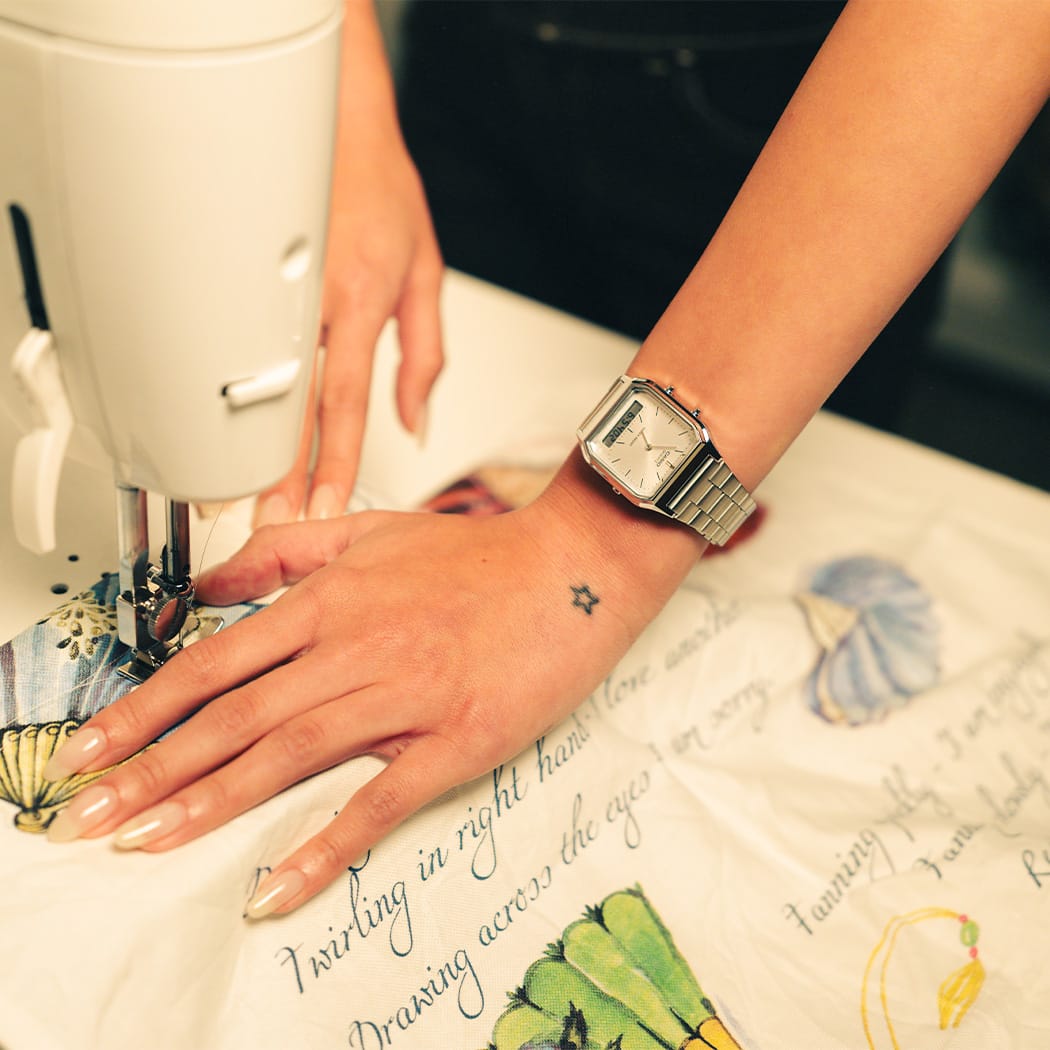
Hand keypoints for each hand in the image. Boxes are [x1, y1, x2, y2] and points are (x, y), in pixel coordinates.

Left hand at [43, 460, 700, 915]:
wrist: (573, 568)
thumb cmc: (479, 556)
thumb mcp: (374, 532)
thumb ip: (286, 550)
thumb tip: (213, 581)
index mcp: (334, 601)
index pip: (218, 661)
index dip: (146, 709)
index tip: (92, 746)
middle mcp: (357, 648)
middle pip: (238, 716)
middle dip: (154, 769)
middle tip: (88, 813)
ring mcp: (407, 696)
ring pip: (291, 755)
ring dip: (212, 804)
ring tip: (147, 842)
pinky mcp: (456, 739)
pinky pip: (379, 800)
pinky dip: (326, 846)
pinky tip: (278, 886)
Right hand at [253, 0, 443, 527]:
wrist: (335, 120)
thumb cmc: (383, 191)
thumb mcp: (427, 274)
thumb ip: (426, 356)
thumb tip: (417, 420)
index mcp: (364, 303)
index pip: (346, 404)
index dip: (335, 463)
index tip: (326, 508)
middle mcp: (316, 301)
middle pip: (292, 405)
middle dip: (278, 474)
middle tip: (265, 525)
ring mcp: (274, 288)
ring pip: (255, 379)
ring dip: (244, 444)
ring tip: (232, 494)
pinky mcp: (246, 273)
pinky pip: (237, 341)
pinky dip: (225, 388)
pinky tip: (213, 424)